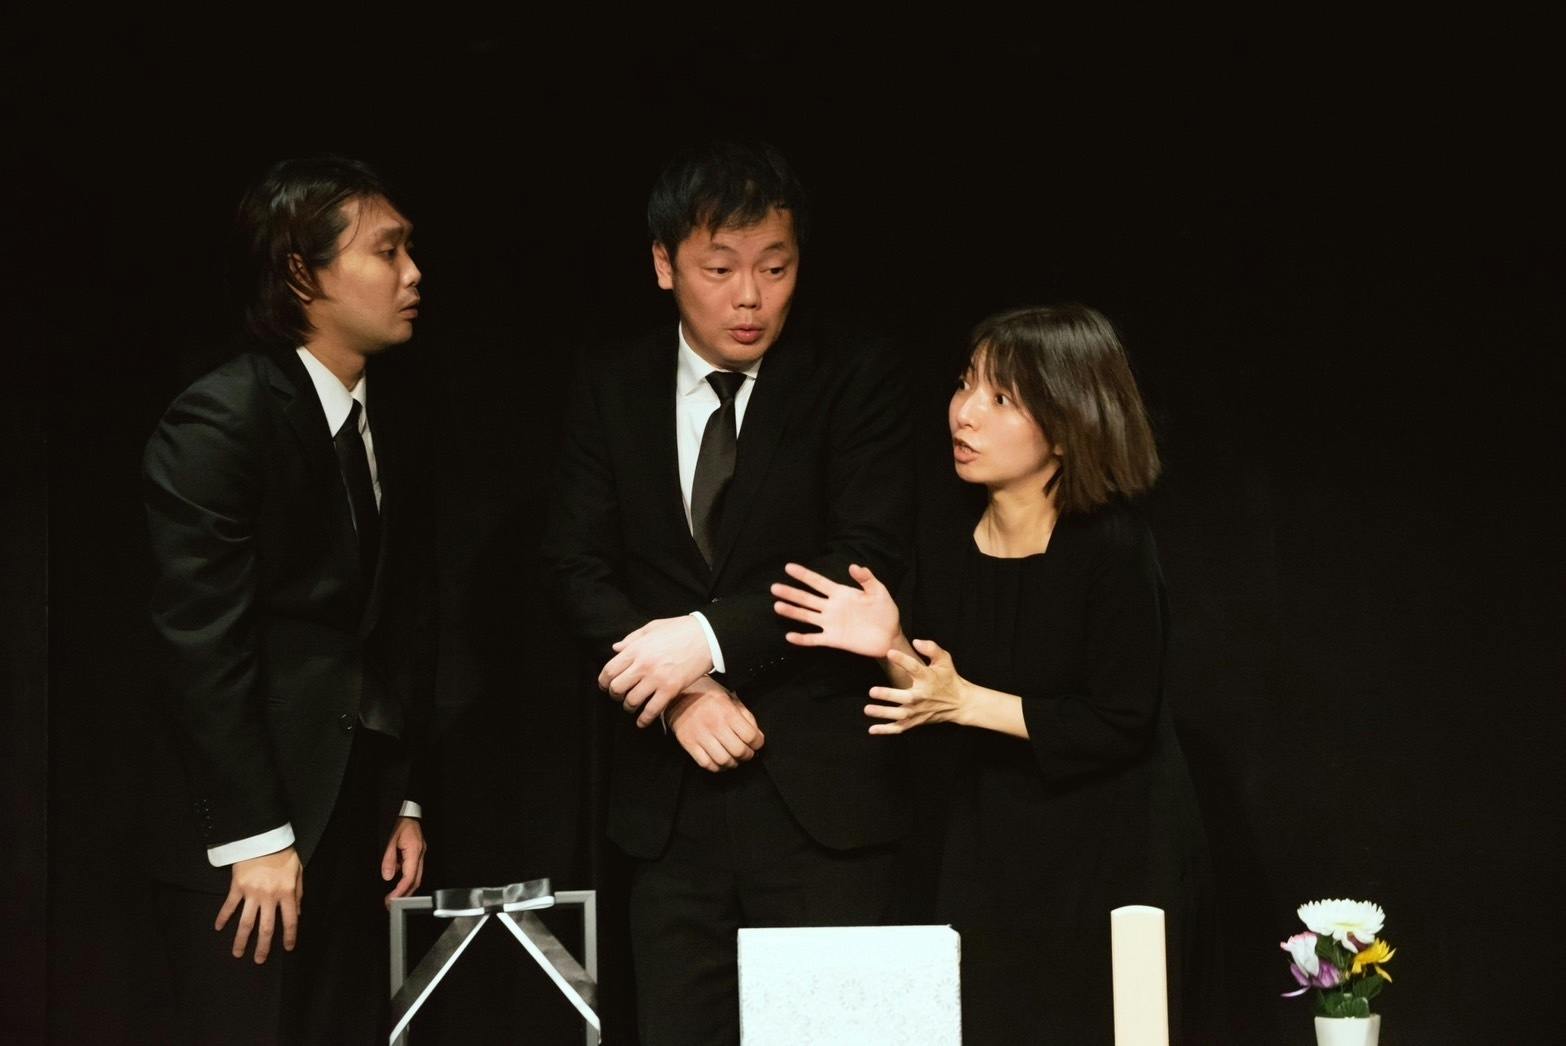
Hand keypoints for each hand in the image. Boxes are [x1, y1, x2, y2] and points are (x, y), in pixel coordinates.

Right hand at [215, 847, 302, 962]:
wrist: (264, 837)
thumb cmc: (284, 854)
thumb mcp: (298, 872)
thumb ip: (298, 894)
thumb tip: (297, 914)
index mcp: (287, 893)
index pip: (289, 921)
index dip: (289, 937)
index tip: (288, 949)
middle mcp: (269, 897)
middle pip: (266, 928)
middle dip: (262, 947)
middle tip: (259, 961)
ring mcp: (251, 893)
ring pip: (246, 922)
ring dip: (241, 940)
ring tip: (237, 953)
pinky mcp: (237, 887)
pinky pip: (229, 906)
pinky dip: (223, 917)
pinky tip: (218, 928)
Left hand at [381, 816, 426, 906]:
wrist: (406, 810)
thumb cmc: (399, 820)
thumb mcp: (389, 839)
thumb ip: (388, 859)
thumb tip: (388, 876)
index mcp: (415, 851)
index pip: (410, 877)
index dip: (401, 890)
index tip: (392, 899)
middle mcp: (420, 853)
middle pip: (416, 880)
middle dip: (405, 893)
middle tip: (392, 903)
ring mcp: (420, 852)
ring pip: (415, 875)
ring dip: (405, 886)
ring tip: (392, 895)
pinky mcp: (417, 851)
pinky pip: (412, 868)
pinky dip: (404, 876)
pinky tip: (395, 879)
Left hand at [599, 616, 713, 725]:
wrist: (708, 637)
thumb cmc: (681, 629)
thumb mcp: (653, 627)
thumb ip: (632, 638)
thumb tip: (616, 648)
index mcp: (637, 649)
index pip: (610, 670)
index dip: (603, 681)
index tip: (605, 685)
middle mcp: (643, 665)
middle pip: (617, 688)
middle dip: (614, 695)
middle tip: (618, 696)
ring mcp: (657, 679)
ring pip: (632, 701)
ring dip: (628, 707)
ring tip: (630, 706)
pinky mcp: (670, 689)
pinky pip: (652, 710)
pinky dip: (644, 719)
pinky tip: (641, 721)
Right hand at [666, 678, 764, 771]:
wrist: (677, 693)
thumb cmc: (705, 694)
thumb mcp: (729, 697)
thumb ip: (745, 715)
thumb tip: (757, 734)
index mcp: (727, 712)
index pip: (750, 736)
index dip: (758, 743)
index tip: (758, 744)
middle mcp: (715, 725)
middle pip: (739, 751)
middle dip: (748, 755)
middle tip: (748, 753)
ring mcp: (700, 736)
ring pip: (723, 760)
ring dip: (733, 763)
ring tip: (735, 759)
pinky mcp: (688, 743)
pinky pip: (706, 763)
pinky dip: (716, 767)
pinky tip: (720, 762)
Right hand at [771, 562, 900, 657]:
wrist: (890, 635)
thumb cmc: (885, 611)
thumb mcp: (878, 591)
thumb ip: (866, 579)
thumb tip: (854, 565)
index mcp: (840, 593)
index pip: (818, 582)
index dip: (804, 575)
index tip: (789, 567)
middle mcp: (831, 607)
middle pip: (807, 598)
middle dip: (791, 593)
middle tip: (774, 587)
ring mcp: (830, 623)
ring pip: (807, 616)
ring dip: (792, 612)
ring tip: (777, 606)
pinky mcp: (833, 639)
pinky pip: (815, 639)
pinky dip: (802, 639)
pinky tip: (790, 636)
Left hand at [865, 639, 968, 734]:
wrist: (960, 704)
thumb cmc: (949, 678)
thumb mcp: (945, 660)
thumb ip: (932, 648)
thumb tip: (916, 641)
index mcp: (928, 678)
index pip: (915, 668)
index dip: (902, 660)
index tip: (889, 652)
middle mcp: (922, 696)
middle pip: (905, 697)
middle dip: (889, 695)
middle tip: (872, 691)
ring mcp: (918, 711)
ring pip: (900, 715)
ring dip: (883, 713)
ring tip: (867, 709)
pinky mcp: (916, 721)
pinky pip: (900, 727)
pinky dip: (886, 730)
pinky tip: (872, 729)